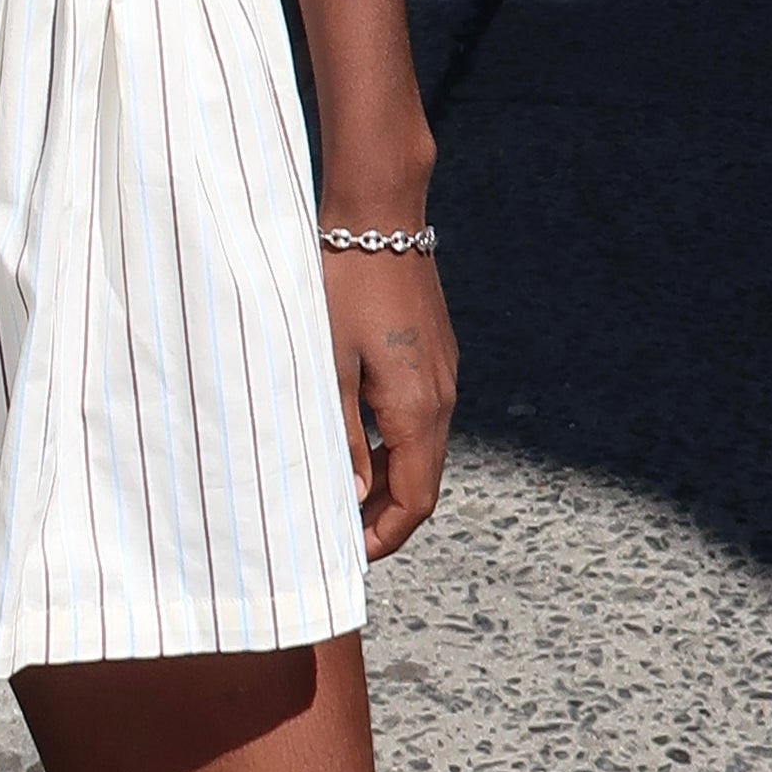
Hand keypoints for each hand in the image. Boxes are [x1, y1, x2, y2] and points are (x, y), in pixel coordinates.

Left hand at [322, 249, 457, 560]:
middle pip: (422, 482)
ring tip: (337, 490)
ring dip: (385, 478)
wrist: (380, 216)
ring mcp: (443, 375)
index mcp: (418, 409)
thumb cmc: (343, 287)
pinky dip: (391, 443)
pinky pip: (420, 418)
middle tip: (336, 533)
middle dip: (384, 515)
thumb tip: (351, 497)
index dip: (385, 536)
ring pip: (420, 450)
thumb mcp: (329, 365)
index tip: (349, 555)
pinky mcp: (434, 355)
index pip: (415, 500)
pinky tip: (352, 437)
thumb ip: (339, 435)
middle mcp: (442, 398)